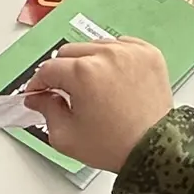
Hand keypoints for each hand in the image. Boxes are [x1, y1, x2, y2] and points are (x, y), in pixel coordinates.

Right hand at [23, 39, 173, 172]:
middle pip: (70, 52)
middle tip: (65, 92)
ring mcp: (130, 52)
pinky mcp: (149, 54)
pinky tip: (112, 77)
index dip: (39, 83)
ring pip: (95, 46)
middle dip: (62, 72)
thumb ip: (46, 110)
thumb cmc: (115, 145)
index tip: (40, 92)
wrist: (153, 148)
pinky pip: (121, 45)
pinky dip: (113, 57)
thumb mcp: (66, 135)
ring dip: (88, 62)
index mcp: (83, 73)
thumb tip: (39, 97)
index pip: (48, 69)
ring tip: (92, 87)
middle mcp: (107, 56)